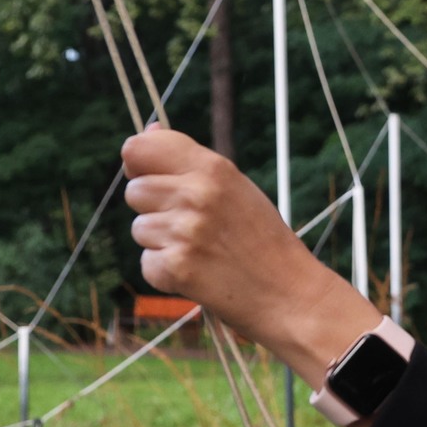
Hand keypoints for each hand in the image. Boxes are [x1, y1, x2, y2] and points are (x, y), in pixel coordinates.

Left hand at [121, 128, 379, 384]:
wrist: (291, 294)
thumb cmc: (264, 240)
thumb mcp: (236, 188)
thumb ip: (190, 163)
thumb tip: (147, 131)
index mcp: (213, 168)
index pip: (139, 148)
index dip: (138, 164)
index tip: (153, 178)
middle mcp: (196, 194)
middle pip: (134, 191)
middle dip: (154, 209)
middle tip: (195, 226)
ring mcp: (185, 232)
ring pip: (139, 228)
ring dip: (162, 243)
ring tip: (203, 251)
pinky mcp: (177, 267)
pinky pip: (147, 263)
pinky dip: (167, 273)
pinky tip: (200, 273)